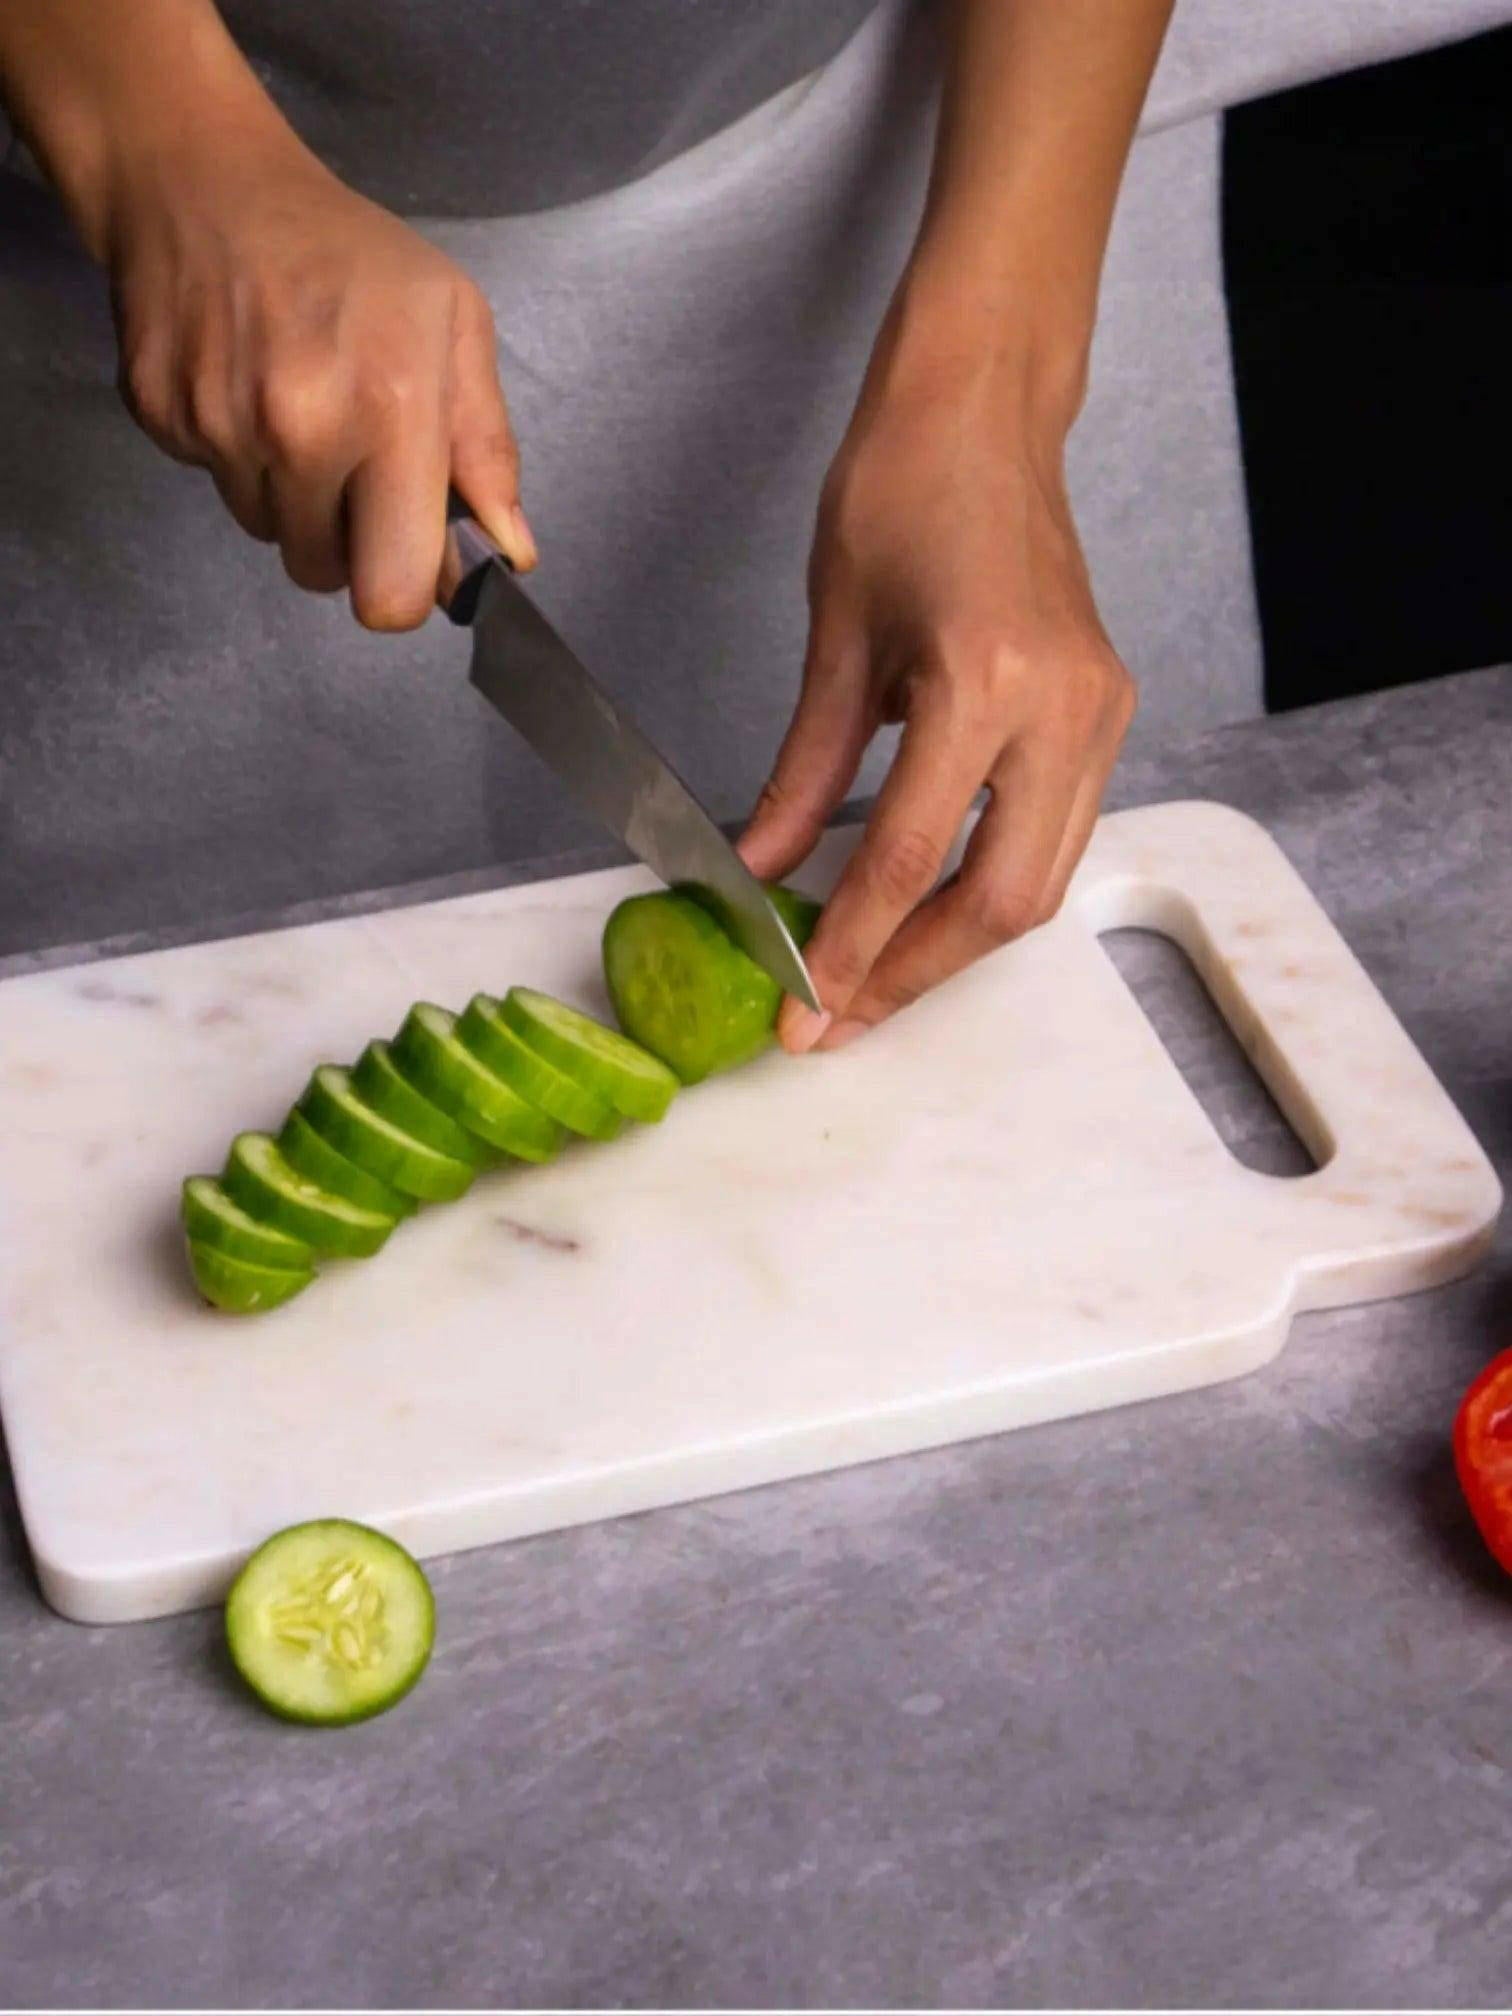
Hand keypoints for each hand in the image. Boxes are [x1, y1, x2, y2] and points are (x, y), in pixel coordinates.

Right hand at [107, 121, 533, 625]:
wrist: (205, 183)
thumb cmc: (349, 253)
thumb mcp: (454, 323)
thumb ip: (487, 450)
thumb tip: (509, 555)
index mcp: (391, 411)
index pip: (391, 592)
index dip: (404, 590)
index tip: (409, 554)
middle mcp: (301, 429)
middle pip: (323, 574)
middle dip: (346, 542)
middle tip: (352, 462)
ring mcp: (221, 426)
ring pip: (267, 532)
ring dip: (290, 495)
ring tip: (297, 406)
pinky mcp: (160, 418)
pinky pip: (215, 485)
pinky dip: (236, 454)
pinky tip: (247, 384)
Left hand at [740, 307, 1133, 1051]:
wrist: (987, 409)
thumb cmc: (901, 488)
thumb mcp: (835, 638)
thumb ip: (802, 773)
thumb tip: (763, 871)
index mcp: (985, 680)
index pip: (910, 858)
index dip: (852, 950)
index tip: (804, 1010)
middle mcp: (1063, 709)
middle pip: (1000, 901)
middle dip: (915, 975)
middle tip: (837, 1020)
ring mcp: (1101, 714)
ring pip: (1041, 883)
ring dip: (957, 945)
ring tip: (873, 981)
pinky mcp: (1107, 713)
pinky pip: (1056, 836)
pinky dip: (992, 886)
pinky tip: (929, 907)